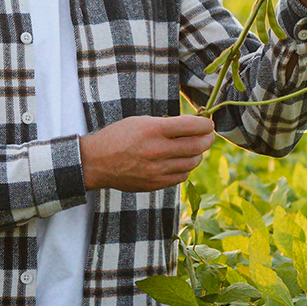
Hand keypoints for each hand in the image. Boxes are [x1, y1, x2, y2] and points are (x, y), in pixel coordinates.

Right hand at [78, 113, 214, 191]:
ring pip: (191, 163)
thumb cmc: (120, 136)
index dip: (205, 124)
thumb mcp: (142, 121)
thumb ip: (167, 125)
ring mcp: (157, 170)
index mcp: (154, 130)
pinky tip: (182, 161)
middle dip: (207, 139)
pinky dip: (186, 168)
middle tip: (209, 135)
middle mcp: (157, 151)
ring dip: (198, 155)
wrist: (98, 162)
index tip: (209, 123)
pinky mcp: (155, 184)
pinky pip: (181, 177)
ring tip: (196, 148)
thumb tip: (192, 126)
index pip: (191, 126)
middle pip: (196, 146)